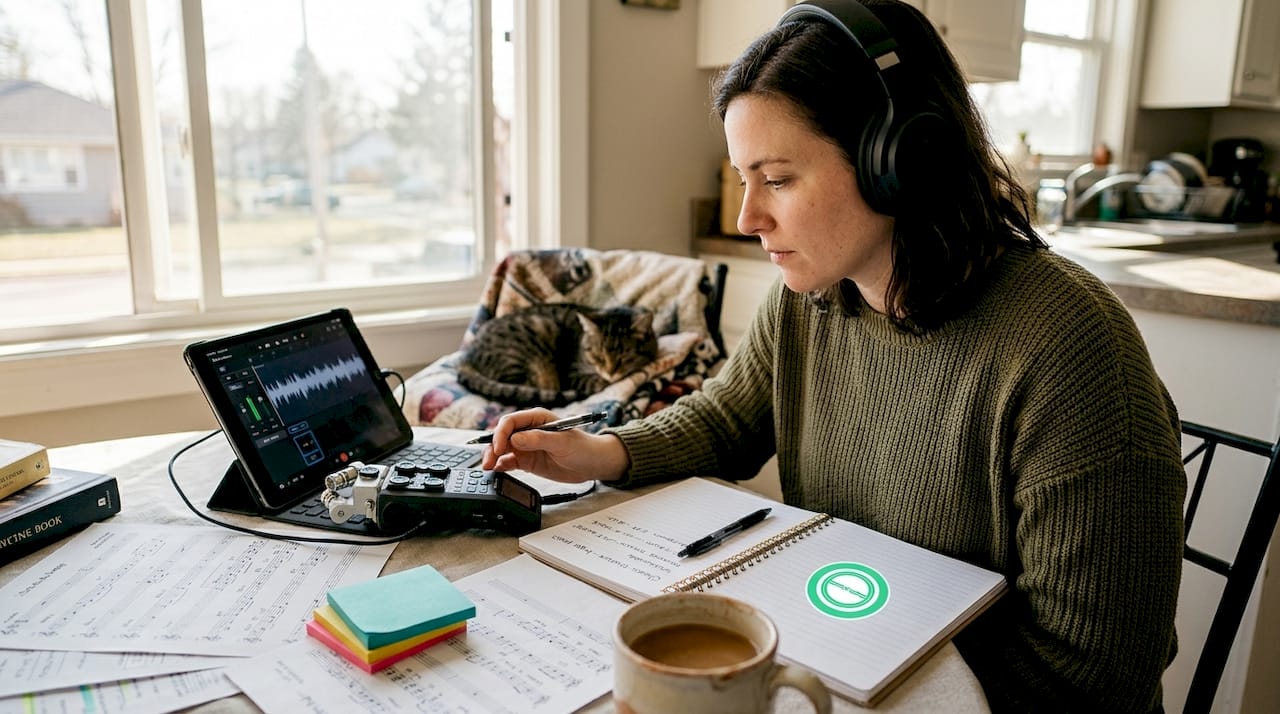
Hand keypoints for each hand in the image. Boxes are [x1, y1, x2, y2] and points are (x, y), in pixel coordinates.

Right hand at [481, 408, 628, 483]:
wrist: (592, 465)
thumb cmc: (582, 447)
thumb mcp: (562, 442)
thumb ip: (538, 439)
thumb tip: (515, 438)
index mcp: (537, 418)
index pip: (511, 421)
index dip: (501, 433)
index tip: (498, 447)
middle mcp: (528, 431)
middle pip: (502, 435)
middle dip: (492, 447)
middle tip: (488, 461)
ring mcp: (526, 446)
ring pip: (502, 449)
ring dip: (493, 457)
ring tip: (488, 468)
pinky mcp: (527, 461)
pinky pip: (508, 462)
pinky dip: (500, 466)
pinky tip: (496, 471)